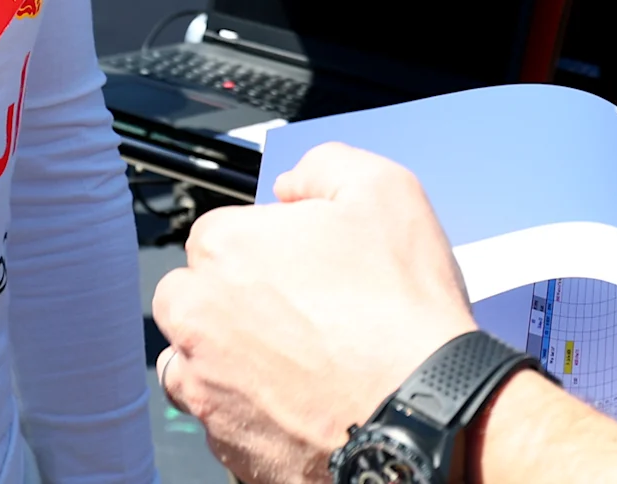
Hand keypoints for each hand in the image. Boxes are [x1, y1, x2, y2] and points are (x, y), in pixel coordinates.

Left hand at [153, 143, 481, 483]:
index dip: (269, 246)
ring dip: (231, 361)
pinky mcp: (228, 449)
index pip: (220, 234)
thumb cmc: (401, 310)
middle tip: (301, 316)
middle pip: (194, 300)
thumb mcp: (385, 190)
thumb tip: (292, 184)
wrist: (422, 415)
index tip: (309, 266)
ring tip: (299, 365)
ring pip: (196, 366)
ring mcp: (207, 391)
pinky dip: (255, 416)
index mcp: (224, 250)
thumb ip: (325, 166)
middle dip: (234, 303)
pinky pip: (226, 425)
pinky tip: (304, 407)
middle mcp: (197, 321)